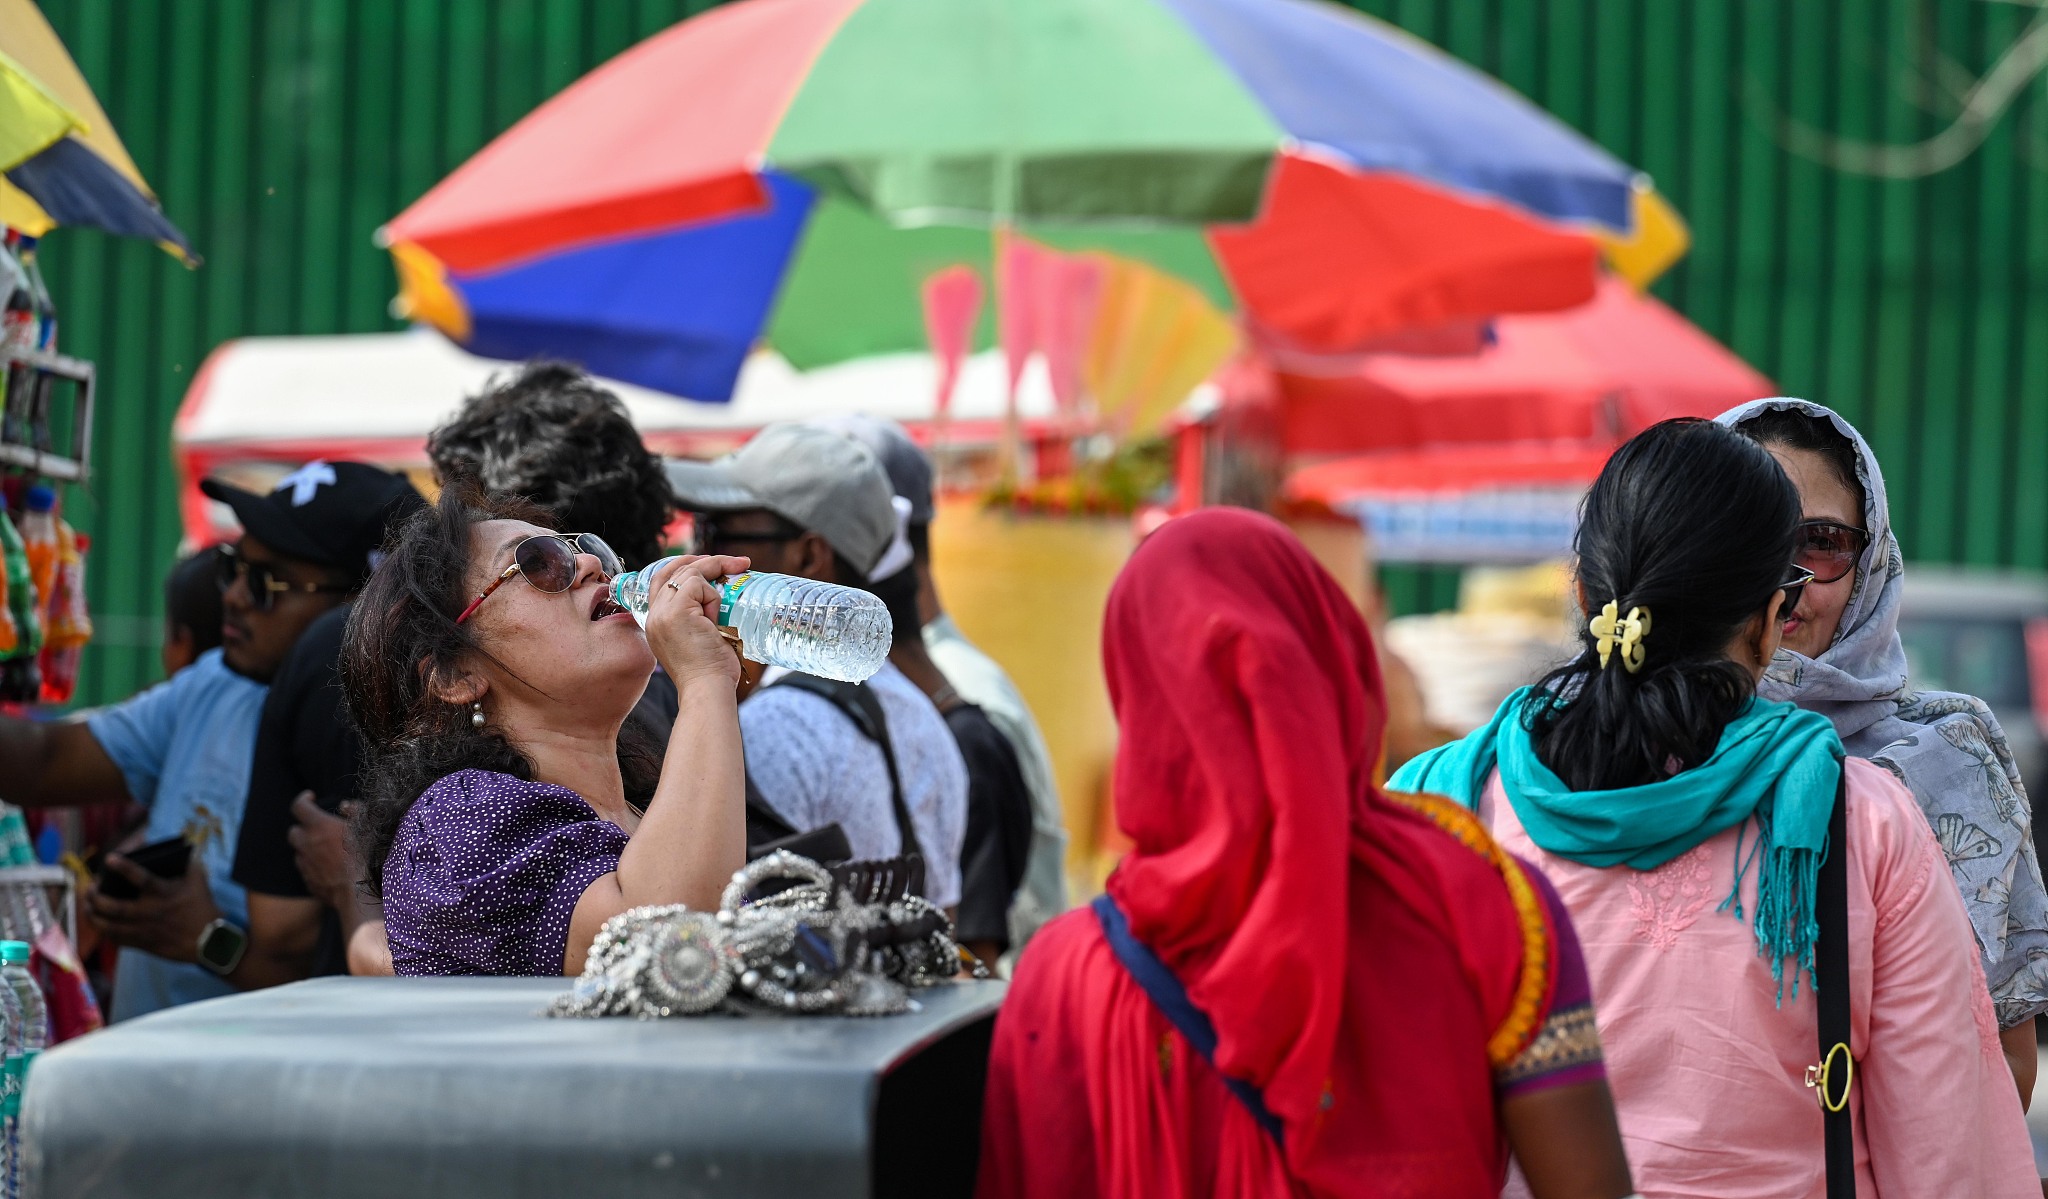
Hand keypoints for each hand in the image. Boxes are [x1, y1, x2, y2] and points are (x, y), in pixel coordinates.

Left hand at [87, 854, 218, 963]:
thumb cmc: (203, 906)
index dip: (124, 867)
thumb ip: (185, 862)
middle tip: (90, 889)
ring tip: (87, 906)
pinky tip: (100, 923)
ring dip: (93, 916)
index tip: (109, 858)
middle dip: (96, 898)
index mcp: (165, 894)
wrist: (208, 940)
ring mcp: (144, 930)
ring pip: (109, 926)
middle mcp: (150, 912)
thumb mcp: (198, 879)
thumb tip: (175, 848)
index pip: (141, 878)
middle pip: (114, 907)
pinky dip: (104, 931)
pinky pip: (116, 939)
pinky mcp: (142, 944)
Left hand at [289, 792, 359, 912]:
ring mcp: (306, 865)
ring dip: (309, 849)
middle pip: (293, 832)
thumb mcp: (368, 825)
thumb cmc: (367, 855)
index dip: (303, 799)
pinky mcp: (309, 883)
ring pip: (300, 853)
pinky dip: (315, 867)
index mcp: (318, 826)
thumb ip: (356, 810)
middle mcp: (306, 844)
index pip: (299, 806)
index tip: (311, 797)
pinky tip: (332, 869)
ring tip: (328, 850)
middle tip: (318, 828)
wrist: (360, 892)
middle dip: (303, 827)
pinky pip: (307, 871)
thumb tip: (345, 806)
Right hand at [643, 554, 749, 690]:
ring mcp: (662, 612)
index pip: (661, 581)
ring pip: (689, 574)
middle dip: (706, 562)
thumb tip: (717, 599)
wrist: (706, 689)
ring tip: (728, 605)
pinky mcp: (676, 612)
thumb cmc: (711, 672)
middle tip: (736, 563)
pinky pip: (698, 584)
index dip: (683, 567)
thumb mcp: (699, 638)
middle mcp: (654, 615)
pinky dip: (713, 597)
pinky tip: (716, 619)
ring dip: (715, 581)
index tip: (709, 566)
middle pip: (674, 570)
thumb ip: (698, 618)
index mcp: (656, 622)